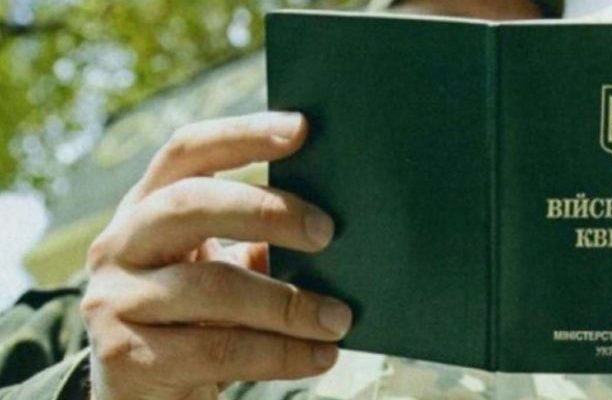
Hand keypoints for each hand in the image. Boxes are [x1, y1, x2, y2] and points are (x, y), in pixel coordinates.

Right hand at [80, 112, 352, 399]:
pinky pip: (219, 350)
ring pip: (212, 286)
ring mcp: (114, 299)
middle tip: (327, 232)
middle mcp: (121, 243)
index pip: (187, 152)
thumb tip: (329, 224)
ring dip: (287, 303)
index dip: (242, 134)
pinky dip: (280, 354)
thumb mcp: (217, 271)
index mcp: (146, 208)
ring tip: (338, 318)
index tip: (302, 128)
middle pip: (190, 203)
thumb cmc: (197, 323)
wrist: (146, 399)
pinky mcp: (126, 357)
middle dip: (267, 211)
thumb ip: (256, 243)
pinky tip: (320, 356)